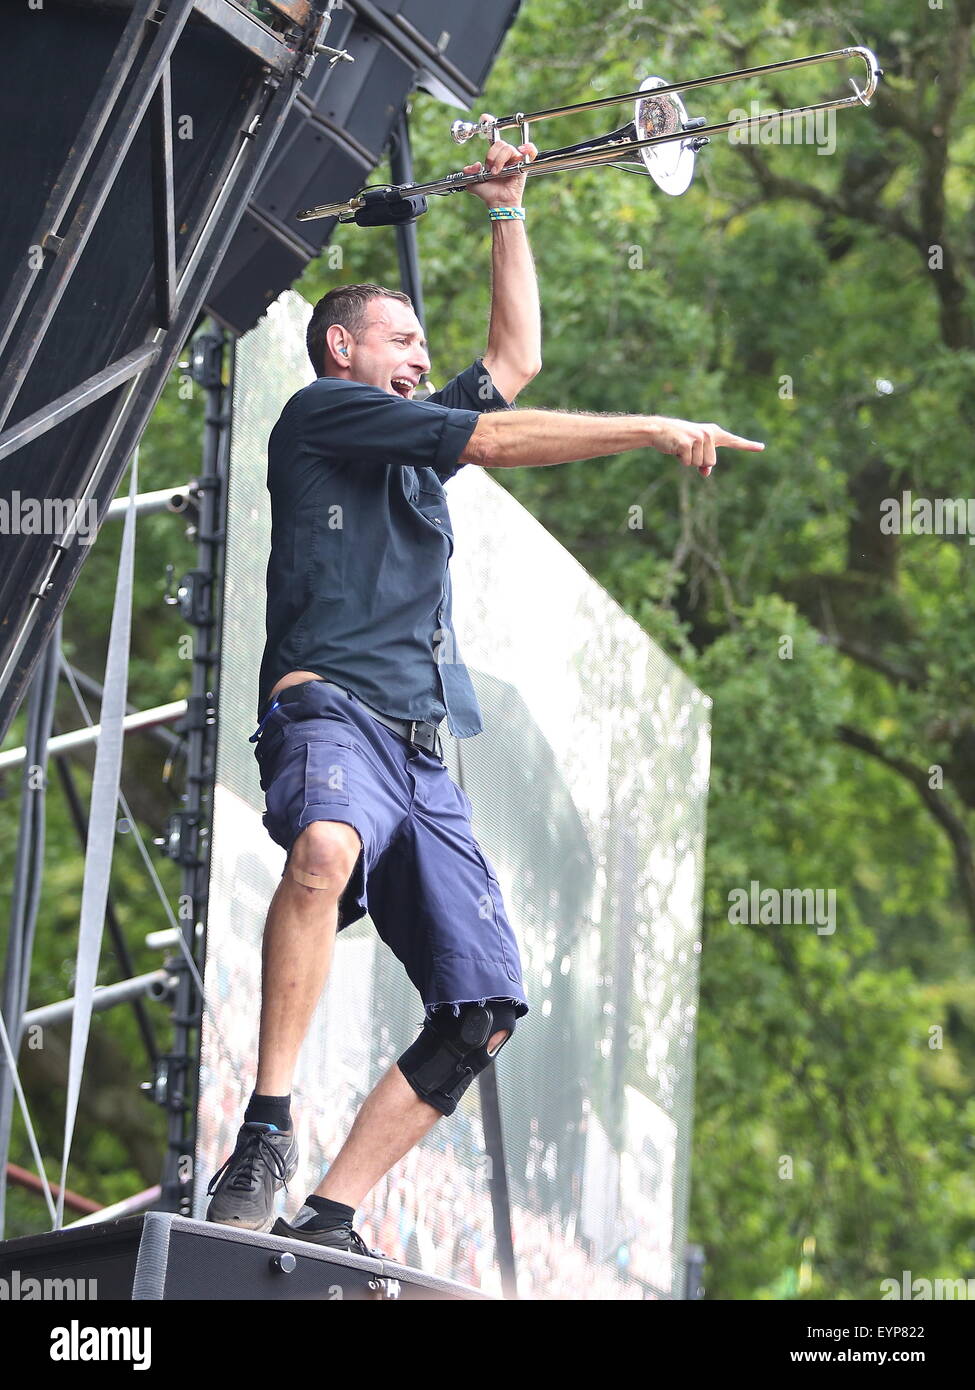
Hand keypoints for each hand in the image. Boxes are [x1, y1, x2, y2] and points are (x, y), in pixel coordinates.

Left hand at [463, 119, 536, 207]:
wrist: (498, 204)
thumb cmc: (489, 194)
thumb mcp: (473, 183)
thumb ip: (469, 172)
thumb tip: (471, 166)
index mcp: (493, 156)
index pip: (492, 137)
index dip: (489, 124)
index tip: (484, 117)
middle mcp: (504, 156)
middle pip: (500, 143)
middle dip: (492, 155)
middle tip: (490, 169)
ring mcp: (514, 159)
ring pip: (508, 148)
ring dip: (500, 160)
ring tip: (498, 173)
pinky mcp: (523, 164)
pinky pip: (530, 151)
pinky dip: (528, 149)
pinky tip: (522, 151)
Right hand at [647, 416, 764, 476]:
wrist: (659, 430)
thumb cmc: (678, 441)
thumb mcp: (693, 452)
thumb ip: (704, 463)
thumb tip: (706, 472)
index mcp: (713, 433)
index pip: (734, 441)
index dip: (748, 445)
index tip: (762, 447)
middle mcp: (709, 433)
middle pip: (711, 463)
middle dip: (698, 462)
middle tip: (687, 450)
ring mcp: (699, 438)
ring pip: (700, 464)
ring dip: (688, 460)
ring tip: (681, 447)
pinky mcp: (687, 443)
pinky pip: (689, 463)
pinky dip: (681, 460)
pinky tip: (676, 448)